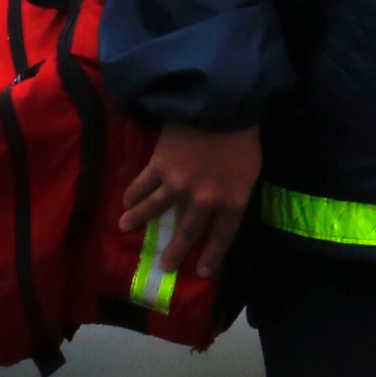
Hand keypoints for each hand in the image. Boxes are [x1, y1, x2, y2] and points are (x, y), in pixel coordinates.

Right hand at [116, 123, 262, 288]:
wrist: (223, 104)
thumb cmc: (243, 135)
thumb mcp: (251, 170)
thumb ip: (236, 190)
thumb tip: (224, 204)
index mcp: (233, 201)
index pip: (223, 236)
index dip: (212, 255)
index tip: (203, 272)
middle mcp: (205, 199)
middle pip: (188, 232)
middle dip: (175, 252)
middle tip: (165, 266)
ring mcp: (180, 184)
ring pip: (155, 209)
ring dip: (139, 220)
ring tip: (125, 228)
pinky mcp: (160, 166)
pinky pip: (143, 185)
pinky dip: (133, 194)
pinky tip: (125, 202)